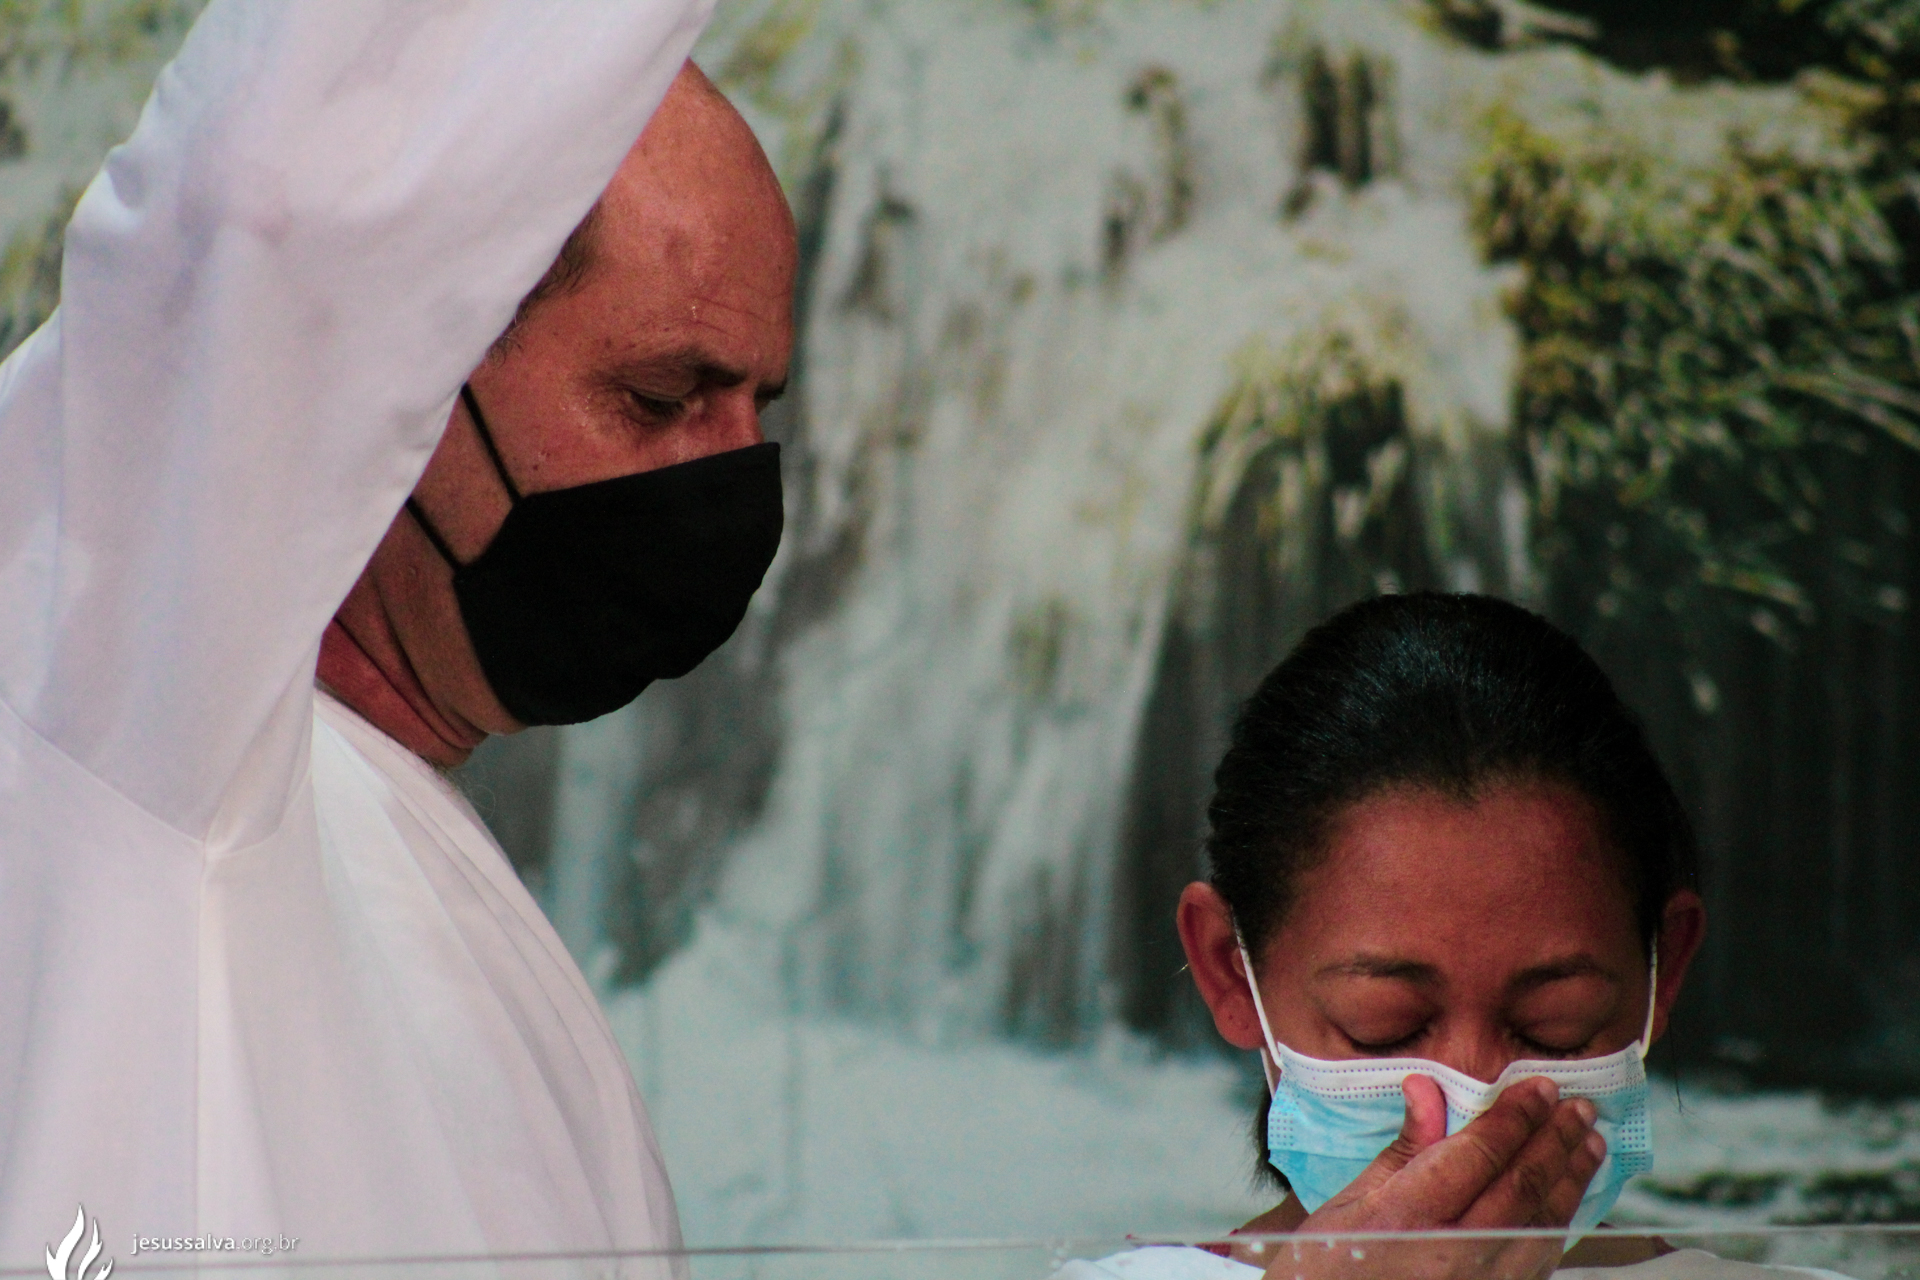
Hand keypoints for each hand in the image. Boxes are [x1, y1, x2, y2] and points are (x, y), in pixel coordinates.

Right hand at [1255, 1076, 1605, 1279]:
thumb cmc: (1325, 1270)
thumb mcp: (1349, 1202)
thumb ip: (1403, 1149)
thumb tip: (1427, 1088)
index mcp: (1408, 1218)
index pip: (1480, 1154)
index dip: (1516, 1116)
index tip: (1538, 1088)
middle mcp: (1452, 1255)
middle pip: (1521, 1186)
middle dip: (1554, 1140)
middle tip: (1578, 1108)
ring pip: (1542, 1226)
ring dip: (1571, 1181)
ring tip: (1588, 1144)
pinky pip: (1538, 1262)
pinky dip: (1557, 1224)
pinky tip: (1565, 1200)